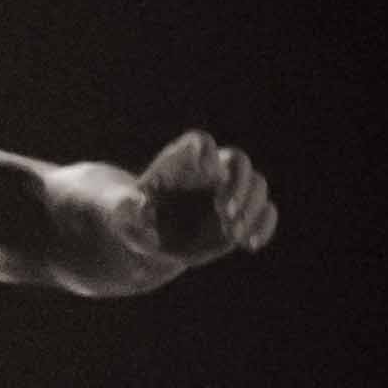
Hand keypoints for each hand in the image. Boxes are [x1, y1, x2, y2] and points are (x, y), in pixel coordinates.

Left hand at [120, 130, 276, 268]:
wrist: (151, 240)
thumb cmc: (132, 220)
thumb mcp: (121, 215)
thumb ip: (125, 208)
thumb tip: (137, 205)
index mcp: (180, 162)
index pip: (199, 142)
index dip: (205, 150)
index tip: (208, 169)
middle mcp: (210, 171)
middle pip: (237, 160)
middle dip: (237, 184)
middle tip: (225, 213)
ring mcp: (230, 191)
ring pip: (257, 184)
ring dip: (252, 207)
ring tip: (233, 233)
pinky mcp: (243, 214)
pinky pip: (266, 212)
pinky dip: (264, 226)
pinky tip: (250, 245)